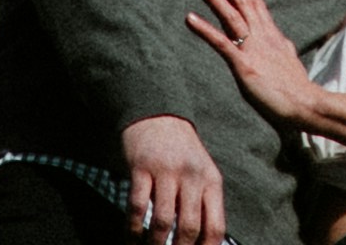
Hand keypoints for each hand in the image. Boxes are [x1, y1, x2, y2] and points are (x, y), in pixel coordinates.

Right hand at [122, 113, 229, 244]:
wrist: (159, 114)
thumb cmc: (182, 152)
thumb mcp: (202, 174)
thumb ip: (204, 204)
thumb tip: (203, 243)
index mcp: (211, 181)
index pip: (215, 227)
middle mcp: (192, 176)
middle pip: (190, 228)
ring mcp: (167, 171)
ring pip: (164, 221)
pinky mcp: (142, 167)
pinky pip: (138, 207)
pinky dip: (133, 229)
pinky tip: (130, 239)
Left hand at [183, 0, 321, 123]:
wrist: (306, 105)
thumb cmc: (298, 91)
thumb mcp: (291, 62)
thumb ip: (283, 49)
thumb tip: (284, 43)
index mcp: (273, 36)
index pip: (257, 4)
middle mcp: (263, 37)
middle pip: (243, 2)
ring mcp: (253, 49)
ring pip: (231, 16)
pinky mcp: (244, 65)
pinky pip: (220, 42)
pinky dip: (204, 28)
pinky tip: (189, 18)